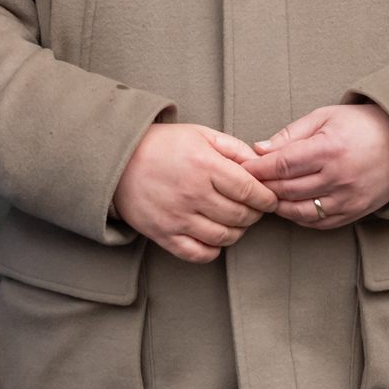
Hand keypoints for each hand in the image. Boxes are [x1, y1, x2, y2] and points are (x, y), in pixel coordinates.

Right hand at [113, 123, 278, 263]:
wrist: (118, 160)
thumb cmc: (163, 144)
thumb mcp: (200, 134)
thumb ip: (233, 148)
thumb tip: (260, 165)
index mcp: (204, 165)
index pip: (250, 191)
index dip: (267, 198)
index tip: (269, 199)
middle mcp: (192, 194)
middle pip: (241, 216)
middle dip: (255, 214)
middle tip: (253, 208)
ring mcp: (177, 217)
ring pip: (224, 237)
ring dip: (237, 231)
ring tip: (234, 220)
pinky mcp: (164, 235)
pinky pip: (200, 254)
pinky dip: (214, 249)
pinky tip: (213, 235)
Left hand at [245, 102, 388, 227]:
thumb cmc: (360, 124)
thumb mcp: (324, 117)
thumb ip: (289, 135)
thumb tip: (258, 149)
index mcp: (329, 149)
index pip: (282, 165)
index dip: (257, 169)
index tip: (242, 168)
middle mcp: (339, 177)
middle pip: (287, 189)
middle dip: (263, 186)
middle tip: (247, 182)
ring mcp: (348, 198)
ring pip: (299, 210)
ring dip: (277, 205)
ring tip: (265, 195)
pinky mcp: (355, 212)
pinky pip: (319, 222)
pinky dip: (298, 217)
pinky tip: (289, 207)